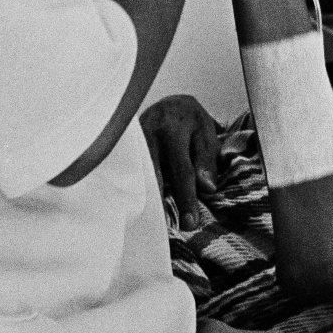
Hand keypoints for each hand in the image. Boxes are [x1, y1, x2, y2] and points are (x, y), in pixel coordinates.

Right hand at [139, 94, 220, 228]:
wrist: (169, 102)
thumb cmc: (190, 120)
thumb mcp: (205, 133)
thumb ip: (206, 161)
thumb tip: (207, 189)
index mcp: (172, 128)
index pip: (181, 169)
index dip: (186, 197)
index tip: (190, 223)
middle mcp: (147, 132)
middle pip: (156, 175)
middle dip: (163, 205)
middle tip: (173, 229)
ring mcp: (132, 140)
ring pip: (140, 173)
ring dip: (148, 198)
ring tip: (155, 222)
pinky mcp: (124, 146)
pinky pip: (133, 170)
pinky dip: (139, 188)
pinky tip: (142, 205)